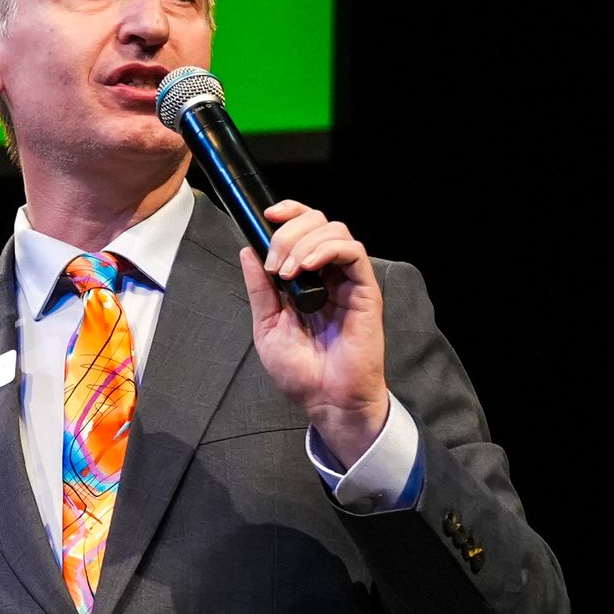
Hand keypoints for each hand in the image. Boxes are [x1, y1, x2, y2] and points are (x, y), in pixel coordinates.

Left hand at [240, 200, 389, 468]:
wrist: (326, 400)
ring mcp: (348, 281)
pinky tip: (307, 267)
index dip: (288, 213)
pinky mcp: (366, 289)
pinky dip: (327, 249)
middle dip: (288, 232)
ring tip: (286, 272)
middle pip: (318, 222)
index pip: (303, 229)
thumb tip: (247, 250)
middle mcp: (329, 274)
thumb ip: (260, 289)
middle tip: (273, 264)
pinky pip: (353, 252)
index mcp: (306, 279)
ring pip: (335, 230)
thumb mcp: (267, 325)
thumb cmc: (301, 372)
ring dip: (304, 242)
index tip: (266, 216)